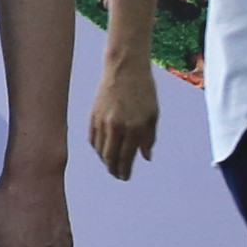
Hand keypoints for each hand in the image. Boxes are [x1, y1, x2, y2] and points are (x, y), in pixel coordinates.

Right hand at [87, 51, 159, 181]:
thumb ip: (149, 138)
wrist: (125, 68)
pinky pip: (93, 139)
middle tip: (117, 175)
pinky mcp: (93, 116)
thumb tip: (145, 157)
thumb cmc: (144, 90)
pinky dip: (97, 148)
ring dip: (105, 161)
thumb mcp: (153, 115)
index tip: (125, 177)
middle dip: (114, 169)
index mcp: (134, 128)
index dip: (125, 171)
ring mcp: (103, 121)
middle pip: (111, 158)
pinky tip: (102, 151)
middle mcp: (117, 127)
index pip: (126, 158)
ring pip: (100, 150)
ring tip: (111, 165)